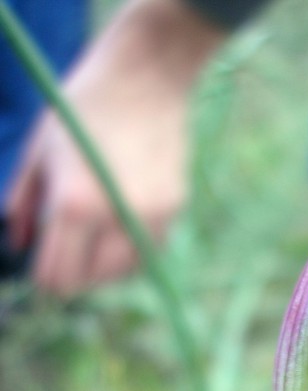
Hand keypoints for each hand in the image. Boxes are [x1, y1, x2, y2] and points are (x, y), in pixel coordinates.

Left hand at [7, 0, 224, 296]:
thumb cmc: (83, 107)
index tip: (42, 269)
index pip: (57, 276)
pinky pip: (148, 252)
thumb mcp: (39, 150)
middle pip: (90, 281)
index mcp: (73, 205)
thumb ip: (22, 203)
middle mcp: (114, 219)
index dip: (44, 279)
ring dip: (103, 267)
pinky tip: (118, 227)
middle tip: (66, 255)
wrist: (146, 77)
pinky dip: (130, 251)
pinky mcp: (173, 210)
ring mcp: (150, 217)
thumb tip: (19, 244)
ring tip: (92, 243)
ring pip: (122, 272)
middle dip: (73, 273)